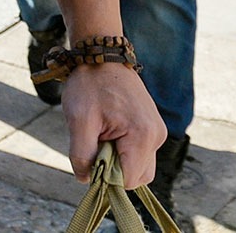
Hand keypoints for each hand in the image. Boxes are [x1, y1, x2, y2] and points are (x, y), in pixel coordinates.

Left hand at [60, 62, 166, 189]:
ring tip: (101, 133)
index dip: (106, 177)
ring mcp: (156, 131)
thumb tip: (86, 180)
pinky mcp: (152, 127)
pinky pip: (139, 152)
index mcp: (142, 136)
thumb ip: (82, 154)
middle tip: (95, 142)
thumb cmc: (89, 84)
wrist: (101, 55)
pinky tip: (108, 129)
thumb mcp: (78, 119)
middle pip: (137, 177)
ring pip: (139, 165)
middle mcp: (156, 136)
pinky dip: (123, 149)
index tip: (91, 156)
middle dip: (113, 169)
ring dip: (118, 159)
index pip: (129, 180)